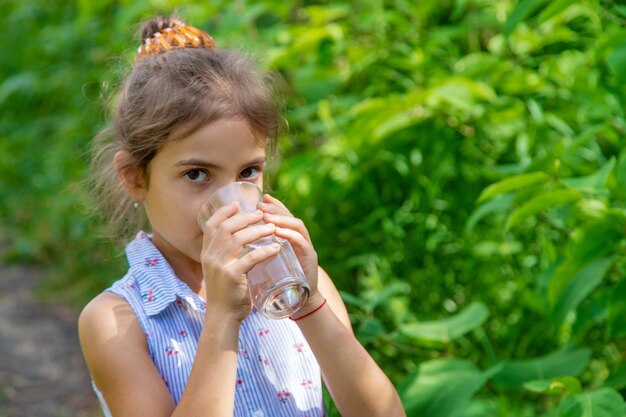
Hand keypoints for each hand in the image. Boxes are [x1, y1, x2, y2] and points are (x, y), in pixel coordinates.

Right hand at [200, 202, 280, 321]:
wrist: (223, 317)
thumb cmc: (226, 293)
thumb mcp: (220, 269)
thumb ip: (226, 254)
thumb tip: (241, 235)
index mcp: (206, 253)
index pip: (211, 225)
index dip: (223, 212)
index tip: (238, 204)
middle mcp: (210, 257)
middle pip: (226, 227)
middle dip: (245, 217)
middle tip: (261, 214)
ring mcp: (219, 266)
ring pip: (239, 239)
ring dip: (258, 230)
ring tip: (272, 228)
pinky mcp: (232, 276)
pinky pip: (251, 257)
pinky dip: (265, 250)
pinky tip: (276, 247)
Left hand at [257, 194, 319, 296]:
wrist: (298, 302)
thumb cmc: (280, 282)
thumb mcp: (268, 261)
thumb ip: (259, 250)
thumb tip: (238, 241)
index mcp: (289, 239)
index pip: (282, 216)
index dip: (272, 206)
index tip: (259, 199)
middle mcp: (300, 239)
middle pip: (290, 216)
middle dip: (275, 208)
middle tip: (261, 204)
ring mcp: (306, 247)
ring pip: (297, 226)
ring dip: (281, 219)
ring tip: (266, 216)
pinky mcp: (310, 258)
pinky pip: (301, 242)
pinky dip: (289, 235)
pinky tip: (278, 232)